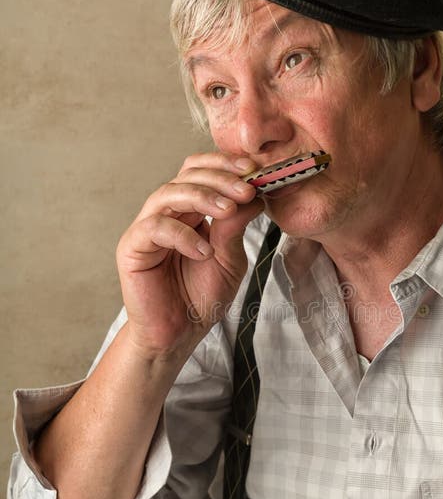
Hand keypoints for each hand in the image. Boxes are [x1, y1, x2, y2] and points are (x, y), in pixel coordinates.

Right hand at [116, 152, 261, 355]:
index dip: (224, 164)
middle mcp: (166, 213)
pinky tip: (204, 251)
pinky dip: (183, 235)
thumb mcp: (229, 258)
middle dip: (219, 179)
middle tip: (246, 189)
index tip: (254, 169)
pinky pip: (155, 227)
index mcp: (189, 211)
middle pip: (186, 176)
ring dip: (203, 197)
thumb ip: (235, 228)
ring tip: (229, 211)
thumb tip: (254, 195)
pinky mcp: (132, 248)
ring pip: (168, 194)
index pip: (201, 172)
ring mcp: (147, 228)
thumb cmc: (201, 296)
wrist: (179, 334)